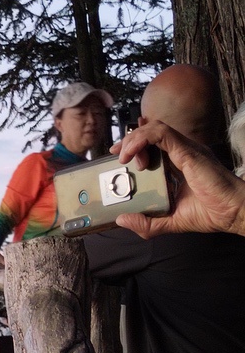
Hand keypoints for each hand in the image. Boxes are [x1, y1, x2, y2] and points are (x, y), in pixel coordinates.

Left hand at [113, 120, 244, 238]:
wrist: (233, 213)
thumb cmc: (210, 214)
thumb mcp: (169, 221)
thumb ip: (146, 223)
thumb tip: (122, 219)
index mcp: (177, 165)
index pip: (152, 145)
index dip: (133, 147)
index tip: (119, 159)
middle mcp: (181, 153)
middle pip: (150, 134)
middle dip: (129, 142)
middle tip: (118, 158)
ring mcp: (185, 150)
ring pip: (154, 129)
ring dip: (133, 140)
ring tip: (124, 157)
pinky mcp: (188, 151)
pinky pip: (161, 133)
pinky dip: (142, 139)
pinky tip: (132, 153)